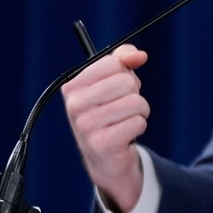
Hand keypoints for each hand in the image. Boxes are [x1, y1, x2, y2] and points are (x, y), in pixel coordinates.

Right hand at [61, 44, 150, 212]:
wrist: (105, 157)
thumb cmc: (109, 112)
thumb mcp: (112, 81)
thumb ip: (124, 59)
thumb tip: (139, 55)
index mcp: (73, 86)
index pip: (112, 63)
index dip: (124, 73)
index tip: (117, 88)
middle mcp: (75, 105)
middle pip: (126, 82)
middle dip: (134, 93)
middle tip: (123, 107)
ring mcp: (86, 125)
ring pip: (135, 102)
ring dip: (140, 111)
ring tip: (126, 120)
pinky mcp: (102, 143)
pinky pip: (138, 122)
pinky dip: (139, 126)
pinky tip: (126, 134)